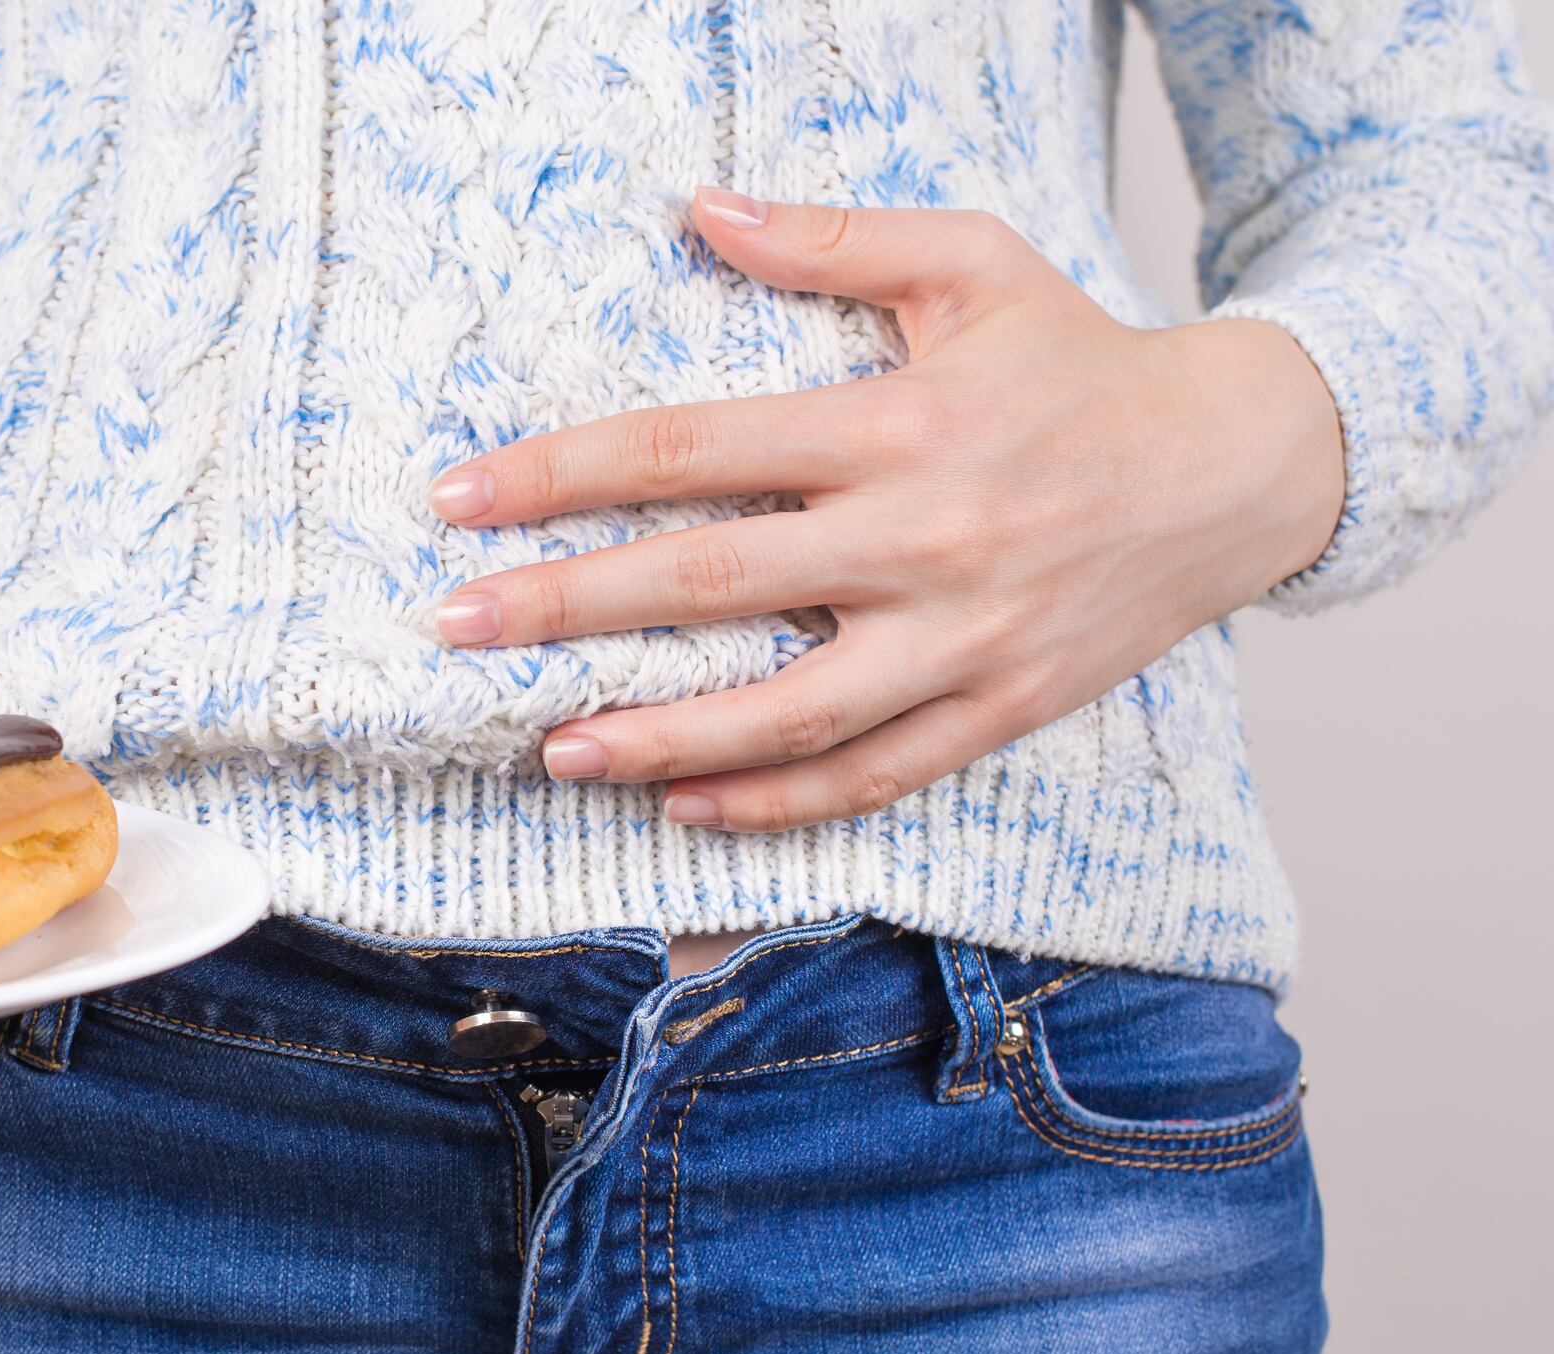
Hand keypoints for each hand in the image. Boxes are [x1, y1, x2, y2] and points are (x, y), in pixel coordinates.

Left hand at [428, 187, 1345, 831]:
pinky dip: (778, 803)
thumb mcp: (972, 265)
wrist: (1239, 467)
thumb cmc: (1083, 361)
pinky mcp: (1000, 709)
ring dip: (660, 738)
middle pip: (712, 582)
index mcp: (896, 425)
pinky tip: (685, 806)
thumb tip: (697, 208)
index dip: (564, 472)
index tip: (460, 498)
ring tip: (554, 748)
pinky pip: (874, 776)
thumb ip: (830, 241)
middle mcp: (922, 539)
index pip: (692, 450)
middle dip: (568, 606)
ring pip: (787, 712)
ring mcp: (963, 639)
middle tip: (452, 627)